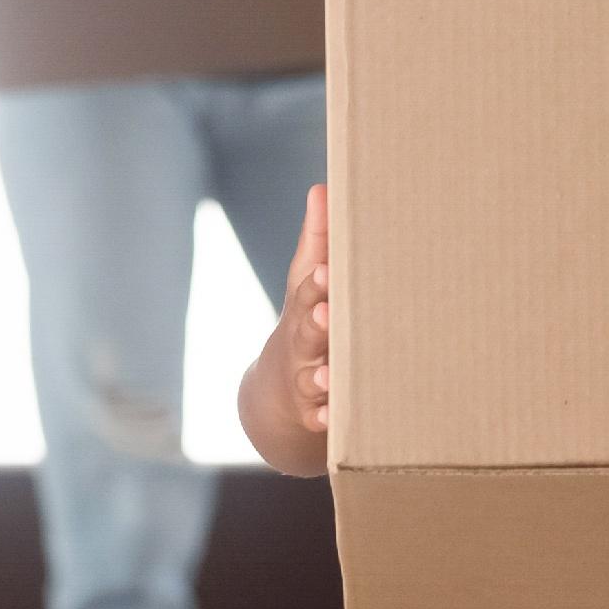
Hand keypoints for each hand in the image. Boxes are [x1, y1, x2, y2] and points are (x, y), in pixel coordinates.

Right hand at [282, 183, 332, 433]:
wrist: (275, 399)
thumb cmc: (305, 325)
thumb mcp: (305, 284)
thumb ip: (318, 240)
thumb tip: (322, 186)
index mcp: (304, 311)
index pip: (307, 294)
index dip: (315, 285)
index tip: (324, 273)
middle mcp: (302, 347)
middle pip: (306, 334)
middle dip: (315, 323)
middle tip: (327, 314)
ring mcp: (304, 383)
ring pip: (310, 380)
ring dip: (318, 377)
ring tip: (327, 377)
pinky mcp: (314, 416)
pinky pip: (318, 421)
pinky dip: (324, 421)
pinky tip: (333, 421)